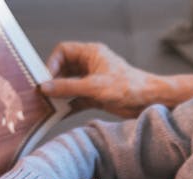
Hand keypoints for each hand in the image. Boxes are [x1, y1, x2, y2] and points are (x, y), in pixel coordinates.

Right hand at [41, 42, 166, 117]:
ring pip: (69, 85)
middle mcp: (91, 65)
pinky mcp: (96, 97)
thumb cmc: (128, 87)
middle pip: (64, 69)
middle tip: (43, 93)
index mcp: (92, 54)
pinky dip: (68, 106)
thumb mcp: (95, 87)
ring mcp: (93, 81)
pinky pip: (77, 99)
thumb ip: (69, 88)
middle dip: (53, 80)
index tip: (45, 78)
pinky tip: (59, 114)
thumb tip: (45, 88)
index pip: (64, 51)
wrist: (149, 102)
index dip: (52, 63)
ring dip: (60, 95)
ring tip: (47, 105)